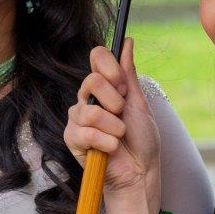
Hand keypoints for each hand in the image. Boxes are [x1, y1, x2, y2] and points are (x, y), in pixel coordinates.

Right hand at [65, 39, 160, 195]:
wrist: (140, 171)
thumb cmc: (142, 139)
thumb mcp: (139, 102)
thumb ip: (129, 73)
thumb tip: (127, 42)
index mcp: (105, 87)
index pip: (96, 57)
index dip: (110, 67)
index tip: (123, 84)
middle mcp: (87, 98)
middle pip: (91, 81)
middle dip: (115, 101)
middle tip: (122, 115)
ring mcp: (78, 118)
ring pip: (90, 110)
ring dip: (113, 126)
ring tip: (119, 136)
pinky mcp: (72, 138)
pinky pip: (86, 132)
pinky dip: (106, 142)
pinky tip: (111, 148)